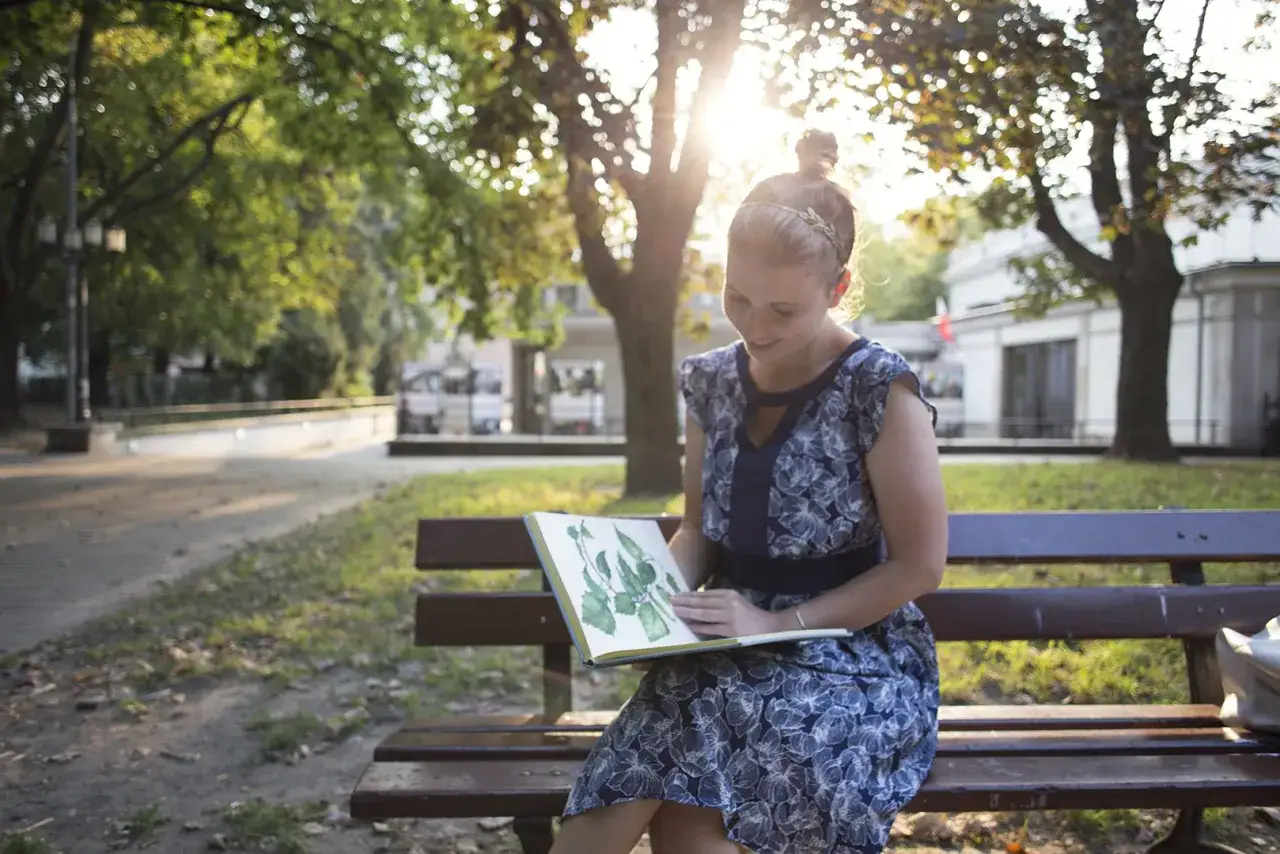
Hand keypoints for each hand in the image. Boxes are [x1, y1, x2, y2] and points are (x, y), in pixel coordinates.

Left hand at [669, 589, 783, 637]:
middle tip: (670, 601)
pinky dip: (698, 627)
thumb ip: (719, 601)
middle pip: (701, 602)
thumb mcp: (736, 602)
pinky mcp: (731, 630)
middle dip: (684, 602)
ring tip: (675, 612)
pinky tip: (689, 626)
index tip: (677, 595)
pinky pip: (711, 628)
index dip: (689, 595)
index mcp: (730, 594)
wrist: (769, 627)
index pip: (705, 594)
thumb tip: (697, 602)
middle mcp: (729, 602)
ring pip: (703, 614)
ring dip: (687, 613)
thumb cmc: (750, 615)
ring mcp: (730, 616)